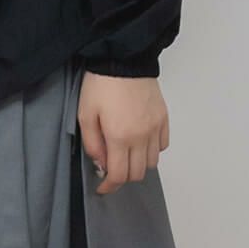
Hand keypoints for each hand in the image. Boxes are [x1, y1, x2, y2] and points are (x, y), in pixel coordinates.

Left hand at [78, 71, 168, 194]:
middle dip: (122, 177)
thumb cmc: (101, 84)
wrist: (123, 60)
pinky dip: (152, 150)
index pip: (119, 175)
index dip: (109, 187)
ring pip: (152, 162)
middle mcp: (142, 136)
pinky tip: (139, 142)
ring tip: (125, 154)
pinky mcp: (163, 118)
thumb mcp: (85, 114)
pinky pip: (163, 145)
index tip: (102, 188)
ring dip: (138, 164)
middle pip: (137, 173)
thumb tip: (101, 164)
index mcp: (120, 137)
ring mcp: (155, 128)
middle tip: (110, 168)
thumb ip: (93, 144)